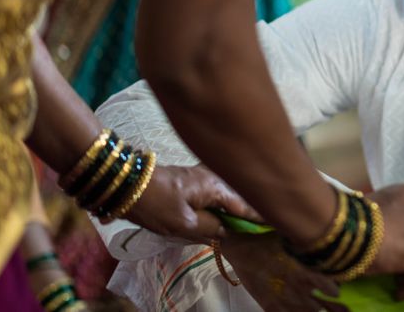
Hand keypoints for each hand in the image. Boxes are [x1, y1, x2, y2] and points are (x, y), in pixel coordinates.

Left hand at [113, 164, 259, 241]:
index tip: (277, 221)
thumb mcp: (185, 224)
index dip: (260, 215)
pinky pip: (216, 190)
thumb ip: (210, 228)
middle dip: (251, 206)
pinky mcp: (193, 178)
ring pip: (227, 192)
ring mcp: (204, 175)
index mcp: (217, 187)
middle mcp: (215, 177)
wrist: (126, 185)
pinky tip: (223, 207)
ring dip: (237, 203)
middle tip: (266, 218)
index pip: (245, 206)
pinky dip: (223, 199)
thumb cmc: (157, 205)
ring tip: (247, 216)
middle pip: (239, 196)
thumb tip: (225, 229)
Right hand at [220, 234, 344, 311]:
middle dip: (332, 308)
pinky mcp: (271, 307)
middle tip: (343, 309)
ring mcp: (283, 301)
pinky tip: (300, 311)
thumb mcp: (293, 241)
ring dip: (315, 311)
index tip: (338, 292)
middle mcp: (296, 289)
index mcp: (304, 271)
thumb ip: (310, 248)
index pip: (329, 287)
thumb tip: (328, 246)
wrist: (242, 250)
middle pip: (320, 306)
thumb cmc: (268, 241)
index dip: (335, 291)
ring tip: (322, 310)